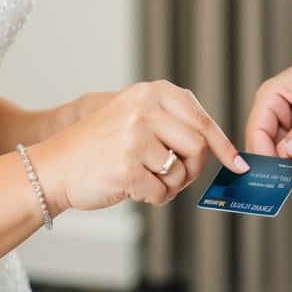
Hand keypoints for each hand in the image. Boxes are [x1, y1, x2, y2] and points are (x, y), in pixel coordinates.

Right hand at [37, 81, 248, 211]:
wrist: (54, 167)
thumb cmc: (99, 147)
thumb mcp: (135, 117)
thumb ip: (173, 123)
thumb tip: (218, 146)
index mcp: (151, 93)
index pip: (201, 119)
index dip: (222, 145)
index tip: (237, 163)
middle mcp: (144, 110)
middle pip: (198, 146)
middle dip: (191, 169)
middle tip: (172, 177)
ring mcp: (134, 137)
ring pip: (182, 172)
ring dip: (170, 185)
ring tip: (146, 180)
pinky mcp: (127, 167)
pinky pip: (161, 192)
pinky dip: (152, 198)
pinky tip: (132, 189)